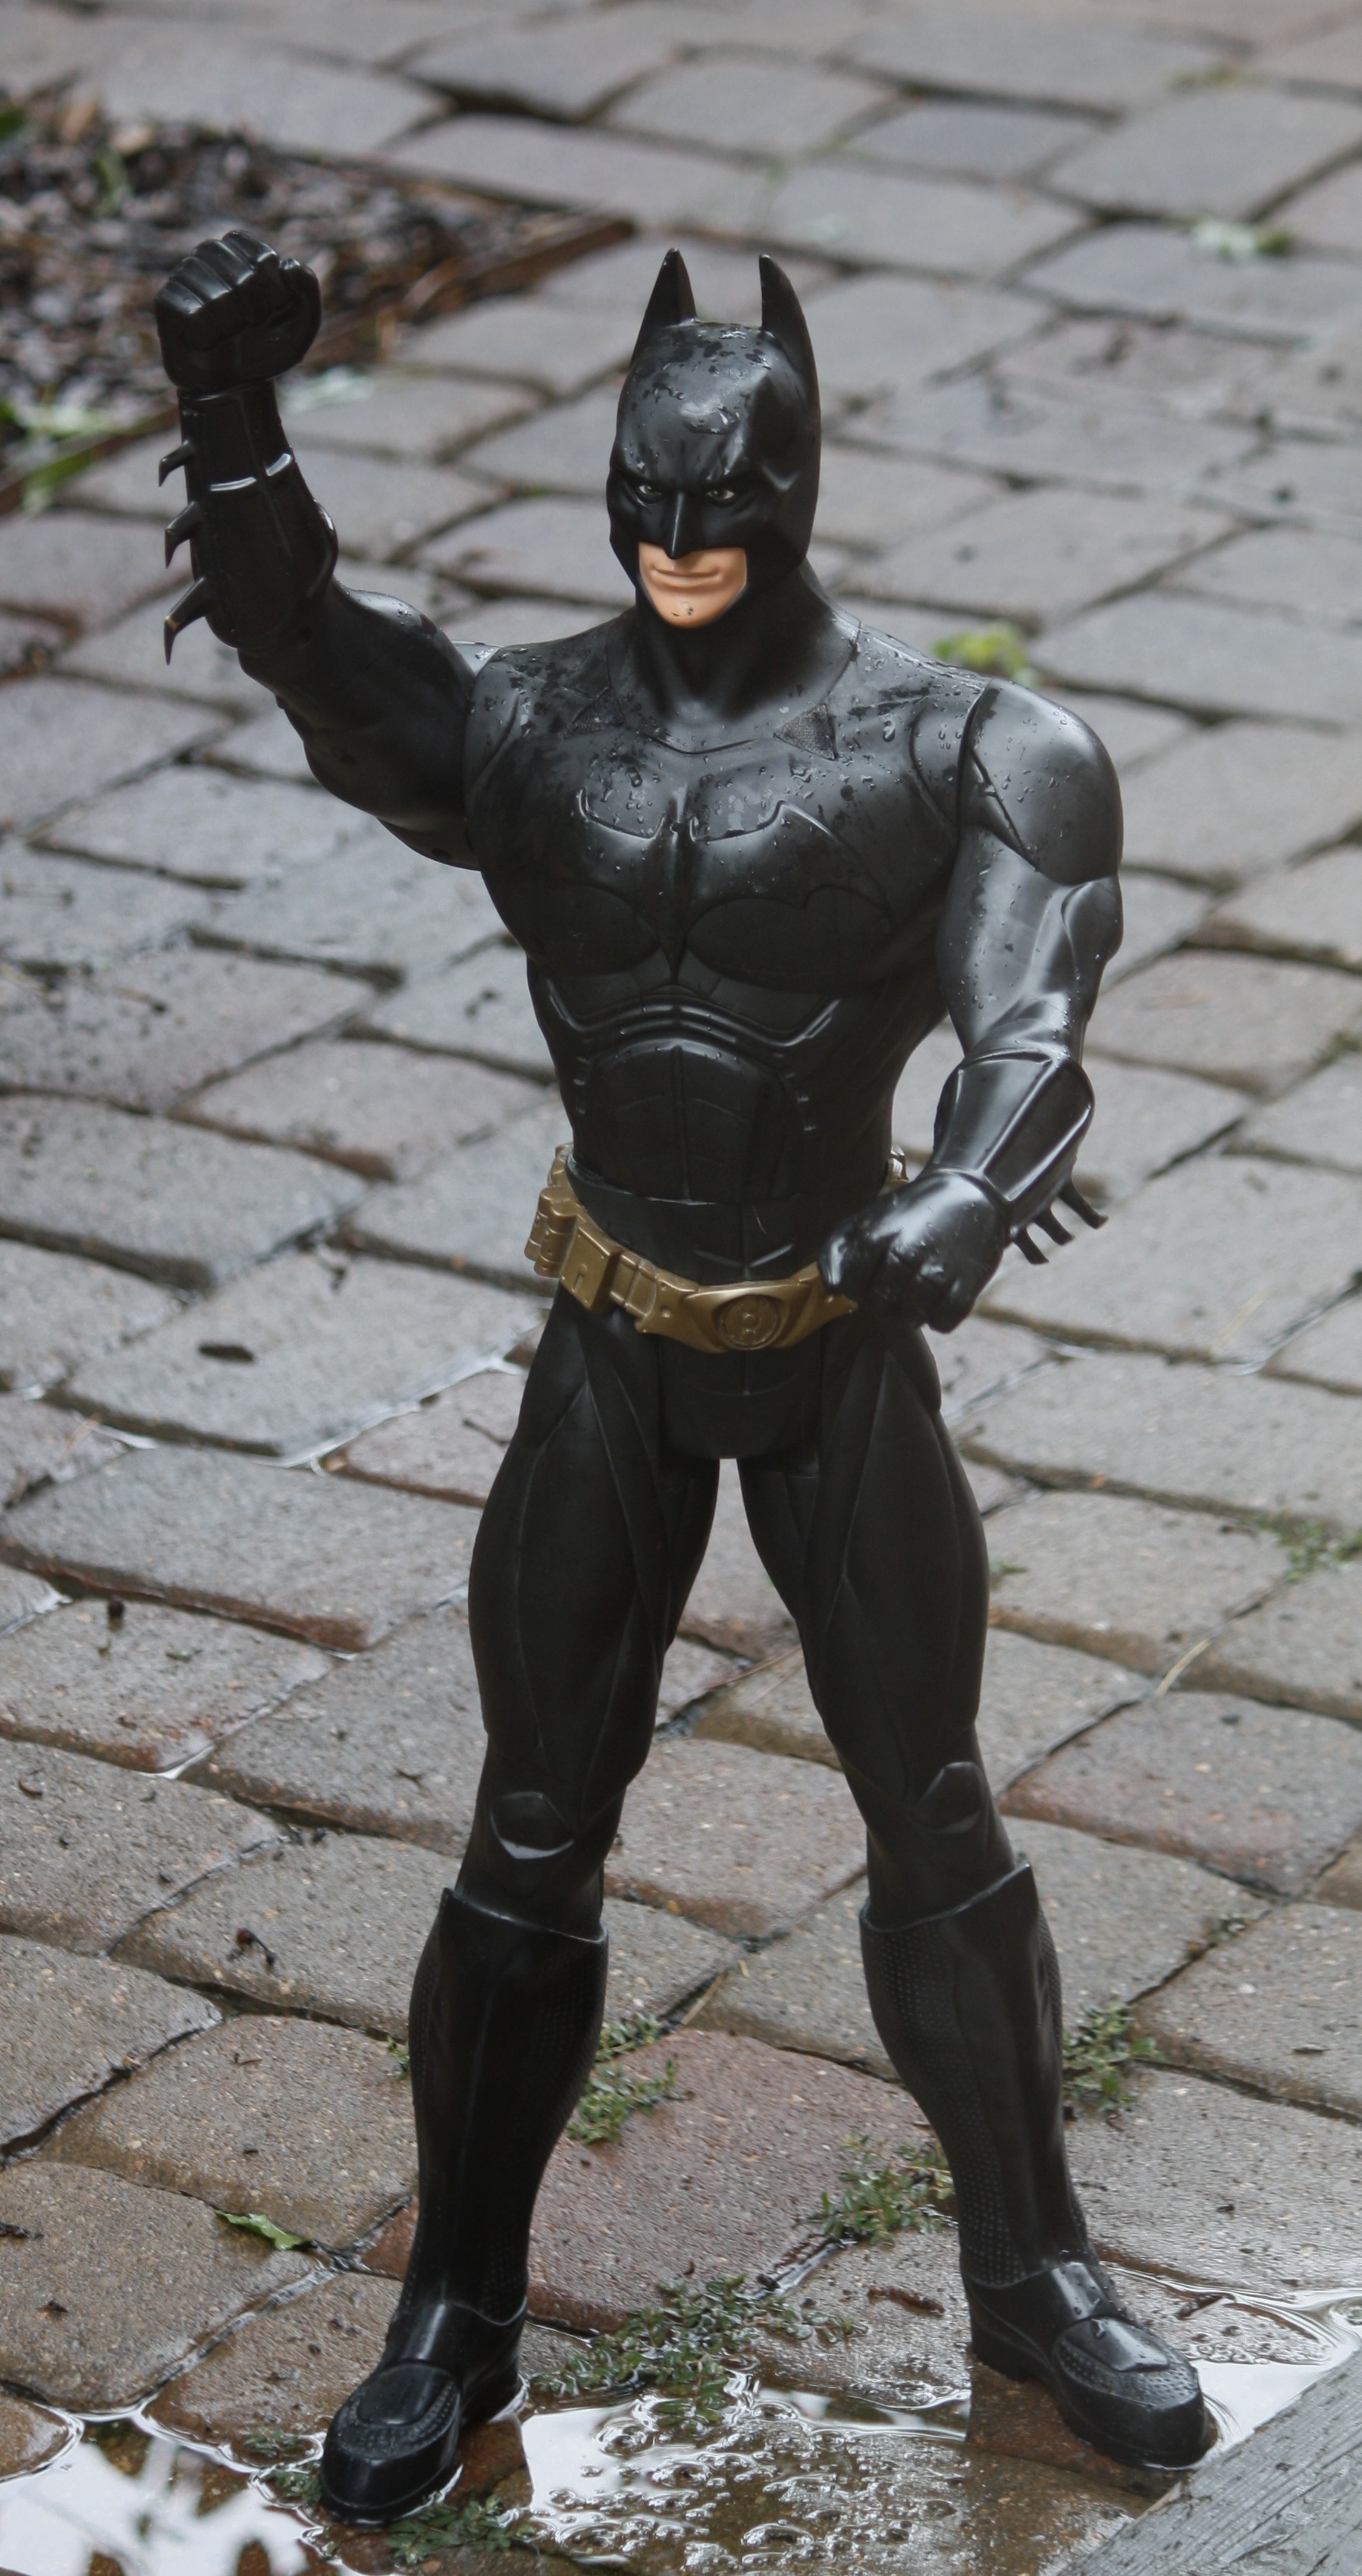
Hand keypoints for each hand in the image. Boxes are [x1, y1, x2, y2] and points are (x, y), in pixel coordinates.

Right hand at [155, 230, 321, 393]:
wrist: (234, 386)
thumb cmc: (265, 349)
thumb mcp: (301, 325)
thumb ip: (308, 290)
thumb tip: (287, 264)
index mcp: (240, 250)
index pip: (262, 257)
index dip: (273, 293)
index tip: (269, 311)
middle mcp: (208, 254)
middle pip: (243, 277)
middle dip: (255, 312)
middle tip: (248, 327)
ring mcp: (184, 274)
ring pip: (218, 298)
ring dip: (231, 327)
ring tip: (226, 334)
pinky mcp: (166, 300)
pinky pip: (194, 315)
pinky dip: (208, 336)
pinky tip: (205, 339)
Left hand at [819, 1170, 1006, 1333]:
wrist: (970, 1191)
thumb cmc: (910, 1212)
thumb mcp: (866, 1219)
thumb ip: (837, 1251)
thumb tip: (832, 1290)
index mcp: (876, 1237)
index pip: (851, 1287)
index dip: (858, 1289)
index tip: (871, 1278)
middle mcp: (905, 1254)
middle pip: (880, 1307)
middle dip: (884, 1303)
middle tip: (897, 1287)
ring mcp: (937, 1271)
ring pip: (910, 1319)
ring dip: (911, 1313)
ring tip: (918, 1291)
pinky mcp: (967, 1284)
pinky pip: (943, 1323)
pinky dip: (939, 1318)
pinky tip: (940, 1297)